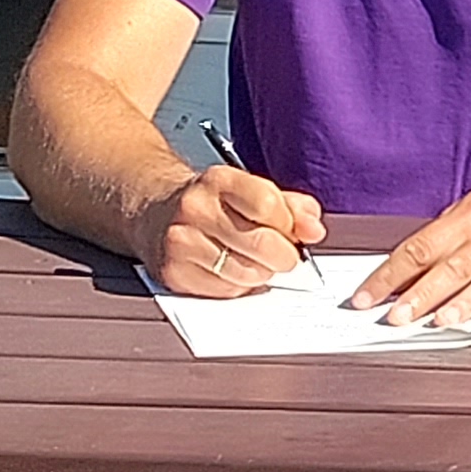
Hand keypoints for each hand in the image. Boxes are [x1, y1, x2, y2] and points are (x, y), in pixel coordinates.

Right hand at [151, 162, 321, 296]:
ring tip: (254, 261)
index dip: (290, 224)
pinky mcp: (173, 272)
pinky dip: (239, 286)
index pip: (268, 204)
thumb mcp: (253, 191)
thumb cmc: (215, 205)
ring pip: (246, 272)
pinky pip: (225, 291)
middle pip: (261, 243)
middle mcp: (196, 207)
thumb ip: (292, 206)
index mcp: (220, 180)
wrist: (156, 213)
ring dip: (261, 273)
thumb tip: (314, 230)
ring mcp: (181, 241)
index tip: (295, 232)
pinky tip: (232, 271)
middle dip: (283, 256)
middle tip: (283, 256)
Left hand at [357, 165, 470, 330]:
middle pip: (450, 269)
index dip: (389, 275)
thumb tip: (405, 271)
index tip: (366, 297)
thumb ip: (442, 238)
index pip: (419, 249)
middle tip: (396, 317)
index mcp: (467, 219)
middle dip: (421, 295)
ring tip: (440, 321)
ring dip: (461, 303)